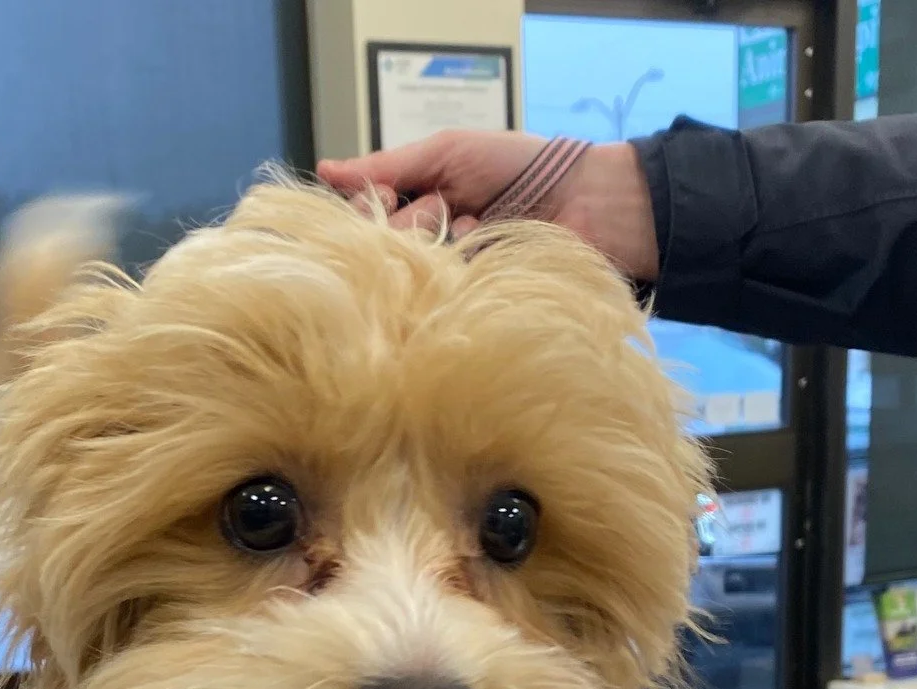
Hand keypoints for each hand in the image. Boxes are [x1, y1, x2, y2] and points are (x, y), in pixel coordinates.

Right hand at [318, 129, 660, 280]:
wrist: (589, 203)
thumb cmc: (522, 168)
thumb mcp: (450, 151)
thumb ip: (390, 164)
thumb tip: (327, 171)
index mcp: (416, 206)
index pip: (365, 217)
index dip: (370, 208)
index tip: (386, 198)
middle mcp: (426, 245)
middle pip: (384, 247)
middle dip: (410, 224)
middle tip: (447, 210)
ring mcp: (448, 280)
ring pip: (410, 276)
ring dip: (440, 247)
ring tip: (477, 227)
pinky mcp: (471, 308)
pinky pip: (442, 301)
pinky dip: (460, 274)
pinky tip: (485, 254)